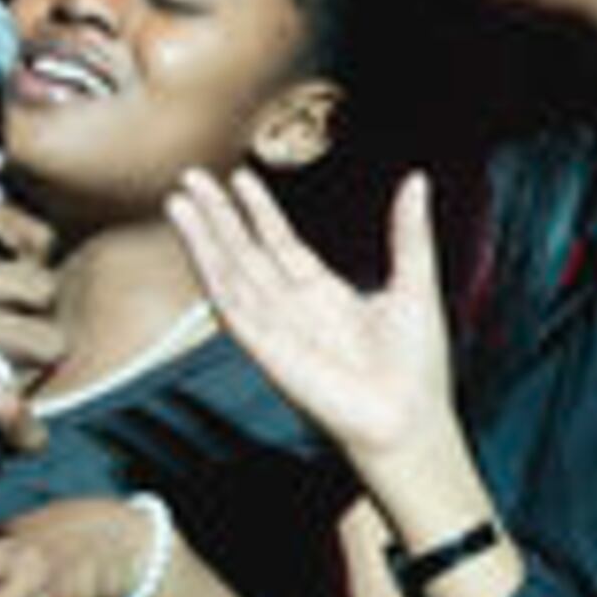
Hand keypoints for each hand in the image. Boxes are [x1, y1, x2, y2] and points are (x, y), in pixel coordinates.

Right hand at [167, 168, 457, 476]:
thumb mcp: (415, 284)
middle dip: (217, 216)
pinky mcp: (268, 351)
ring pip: (229, 274)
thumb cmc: (417, 367)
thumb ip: (409, 233)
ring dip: (202, 239)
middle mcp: (293, 310)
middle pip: (244, 253)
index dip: (259, 211)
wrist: (410, 420)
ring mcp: (277, 330)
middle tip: (190, 176)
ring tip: (178, 201)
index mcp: (325, 296)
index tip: (238, 177)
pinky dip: (212, 276)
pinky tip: (196, 247)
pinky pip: (233, 308)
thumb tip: (417, 179)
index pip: (280, 244)